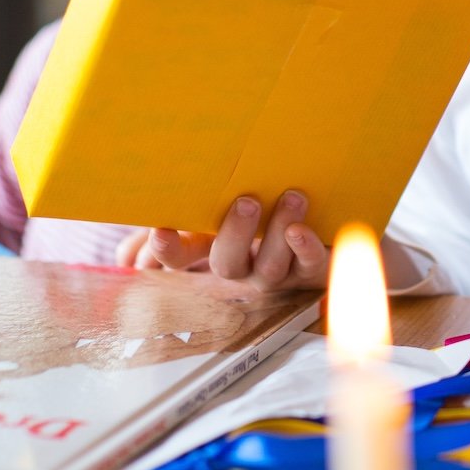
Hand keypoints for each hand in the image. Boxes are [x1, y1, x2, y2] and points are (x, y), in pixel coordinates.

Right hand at [131, 190, 328, 297]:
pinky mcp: (310, 269)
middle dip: (235, 234)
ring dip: (279, 231)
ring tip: (292, 197)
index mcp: (210, 247)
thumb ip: (194, 199)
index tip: (160, 230)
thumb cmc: (261, 201)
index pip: (178, 257)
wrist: (318, 217)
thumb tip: (152, 196)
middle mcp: (240, 266)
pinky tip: (303, 229)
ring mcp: (274, 272)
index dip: (167, 249)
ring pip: (270, 266)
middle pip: (227, 264)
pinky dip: (307, 248)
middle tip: (247, 202)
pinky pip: (309, 266)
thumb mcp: (222, 200)